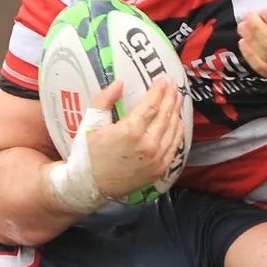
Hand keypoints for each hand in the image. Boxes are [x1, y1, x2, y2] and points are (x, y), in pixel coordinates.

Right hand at [86, 78, 184, 198]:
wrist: (90, 186)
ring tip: (177, 99)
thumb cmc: (88, 154)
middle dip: (170, 98)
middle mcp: (148, 145)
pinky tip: (178, 122)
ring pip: (173, 130)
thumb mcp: (91, 122)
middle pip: (165, 116)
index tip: (163, 80)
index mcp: (130, 131)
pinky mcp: (160, 169)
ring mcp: (156, 159)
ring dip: (176, 112)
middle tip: (173, 85)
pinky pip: (174, 146)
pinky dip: (178, 132)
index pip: (151, 105)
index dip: (159, 91)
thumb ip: (104, 100)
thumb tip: (119, 83)